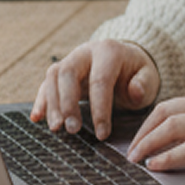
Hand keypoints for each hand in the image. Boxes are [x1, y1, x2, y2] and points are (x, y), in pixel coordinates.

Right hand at [31, 39, 158, 139]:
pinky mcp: (60, 72)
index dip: (100, 109)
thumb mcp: (148, 76)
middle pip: (68, 73)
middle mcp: (85, 52)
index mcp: (108, 51)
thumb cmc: (136, 72)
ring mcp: (70, 60)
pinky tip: (36, 118)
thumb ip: (144, 84)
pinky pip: (46, 84)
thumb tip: (135, 91)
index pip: (100, 80)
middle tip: (72, 130)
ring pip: (53, 77)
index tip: (102, 134)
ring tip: (56, 128)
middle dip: (68, 103)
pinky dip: (41, 101)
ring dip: (52, 104)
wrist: (126, 59)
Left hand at [127, 86, 184, 173]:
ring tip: (135, 159)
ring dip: (148, 144)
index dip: (152, 121)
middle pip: (164, 112)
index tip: (141, 135)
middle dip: (143, 132)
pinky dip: (168, 157)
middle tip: (131, 149)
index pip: (173, 105)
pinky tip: (156, 165)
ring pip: (170, 127)